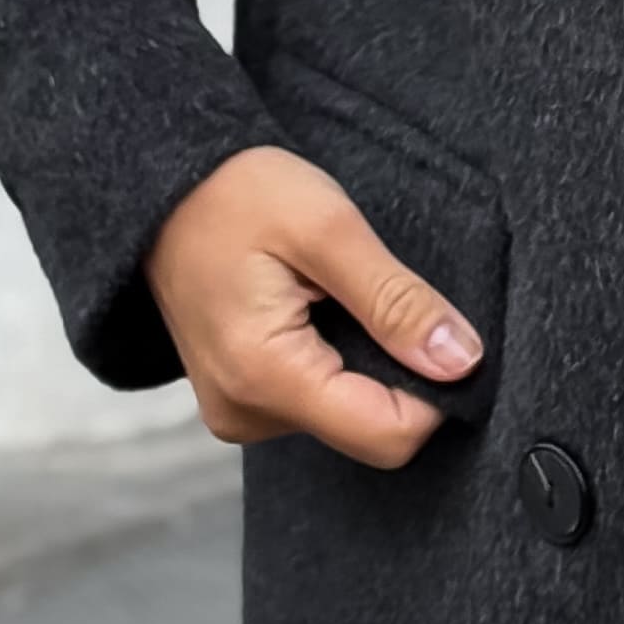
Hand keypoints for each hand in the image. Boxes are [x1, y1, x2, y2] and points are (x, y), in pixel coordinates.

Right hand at [144, 145, 482, 470]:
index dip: (436, 390)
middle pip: (371, 430)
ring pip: (348, 415)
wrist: (162, 188)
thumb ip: (396, 300)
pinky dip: (338, 358)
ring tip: (338, 295)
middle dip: (400, 371)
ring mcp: (240, 410)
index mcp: (264, 377)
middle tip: (379, 296)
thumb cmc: (236, 194)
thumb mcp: (328, 227)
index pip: (388, 435)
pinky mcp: (243, 397)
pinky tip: (319, 309)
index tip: (438, 328)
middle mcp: (247, 413)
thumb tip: (461, 360)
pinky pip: (318, 399)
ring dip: (367, 360)